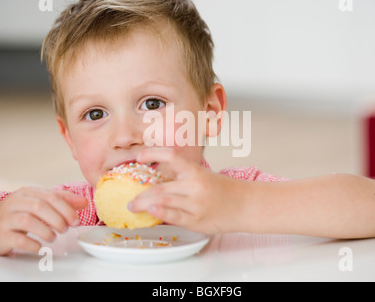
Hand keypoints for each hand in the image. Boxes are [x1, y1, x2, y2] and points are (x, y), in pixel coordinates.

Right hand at [0, 187, 86, 254]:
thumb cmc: (18, 213)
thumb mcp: (39, 202)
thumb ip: (61, 201)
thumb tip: (84, 202)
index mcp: (28, 192)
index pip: (51, 196)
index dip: (66, 209)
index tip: (76, 220)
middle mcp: (15, 203)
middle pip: (39, 207)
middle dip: (57, 219)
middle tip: (66, 229)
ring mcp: (6, 218)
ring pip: (28, 221)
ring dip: (46, 231)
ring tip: (53, 237)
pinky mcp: (0, 235)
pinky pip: (18, 239)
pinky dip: (32, 244)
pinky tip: (40, 246)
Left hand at [128, 148, 243, 233]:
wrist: (245, 205)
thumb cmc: (223, 190)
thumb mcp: (203, 176)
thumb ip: (182, 178)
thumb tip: (155, 182)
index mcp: (196, 171)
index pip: (171, 156)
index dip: (153, 154)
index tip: (139, 157)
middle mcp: (195, 185)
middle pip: (161, 187)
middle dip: (141, 193)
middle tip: (129, 197)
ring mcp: (195, 204)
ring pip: (164, 201)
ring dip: (144, 204)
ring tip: (133, 206)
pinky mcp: (197, 220)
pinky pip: (175, 216)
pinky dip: (161, 214)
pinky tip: (151, 212)